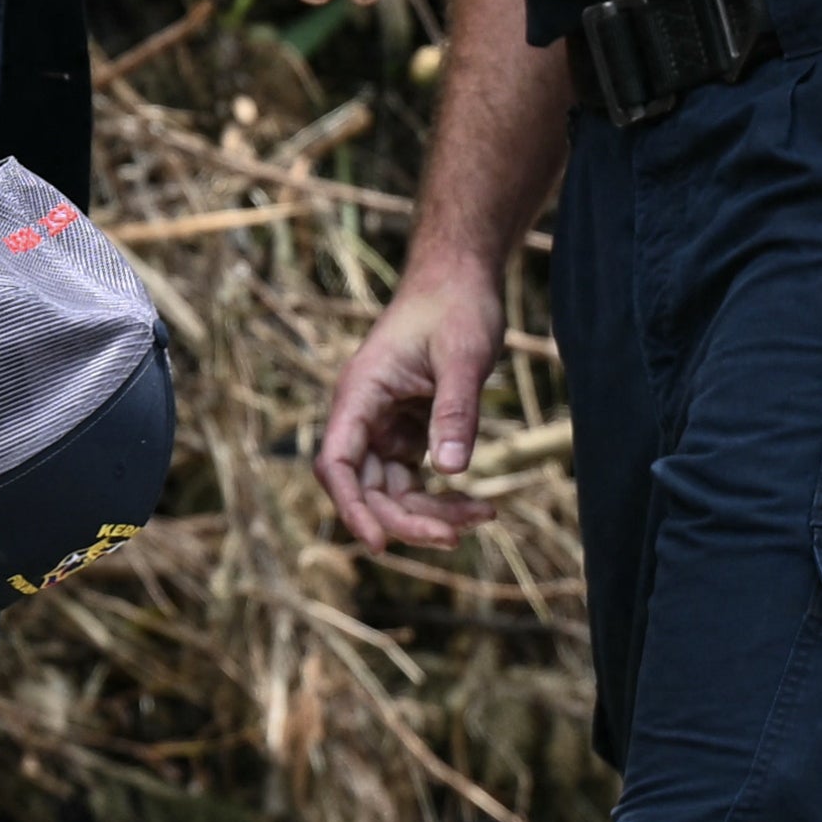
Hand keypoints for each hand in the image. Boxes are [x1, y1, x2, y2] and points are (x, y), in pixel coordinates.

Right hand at [310, 249, 512, 552]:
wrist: (461, 276)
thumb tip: (451, 471)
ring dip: (430, 512)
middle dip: (407, 519)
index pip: (337, 463)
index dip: (351, 508)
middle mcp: (364, 414)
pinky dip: (442, 496)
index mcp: (361, 393)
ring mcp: (384, 424)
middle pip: (367, 488)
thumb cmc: (457, 305)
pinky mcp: (407, 429)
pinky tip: (477, 506)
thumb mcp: (463, 356)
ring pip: (393, 490)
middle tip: (457, 535)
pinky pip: (414, 478)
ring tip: (483, 518)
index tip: (377, 544)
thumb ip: (455, 412)